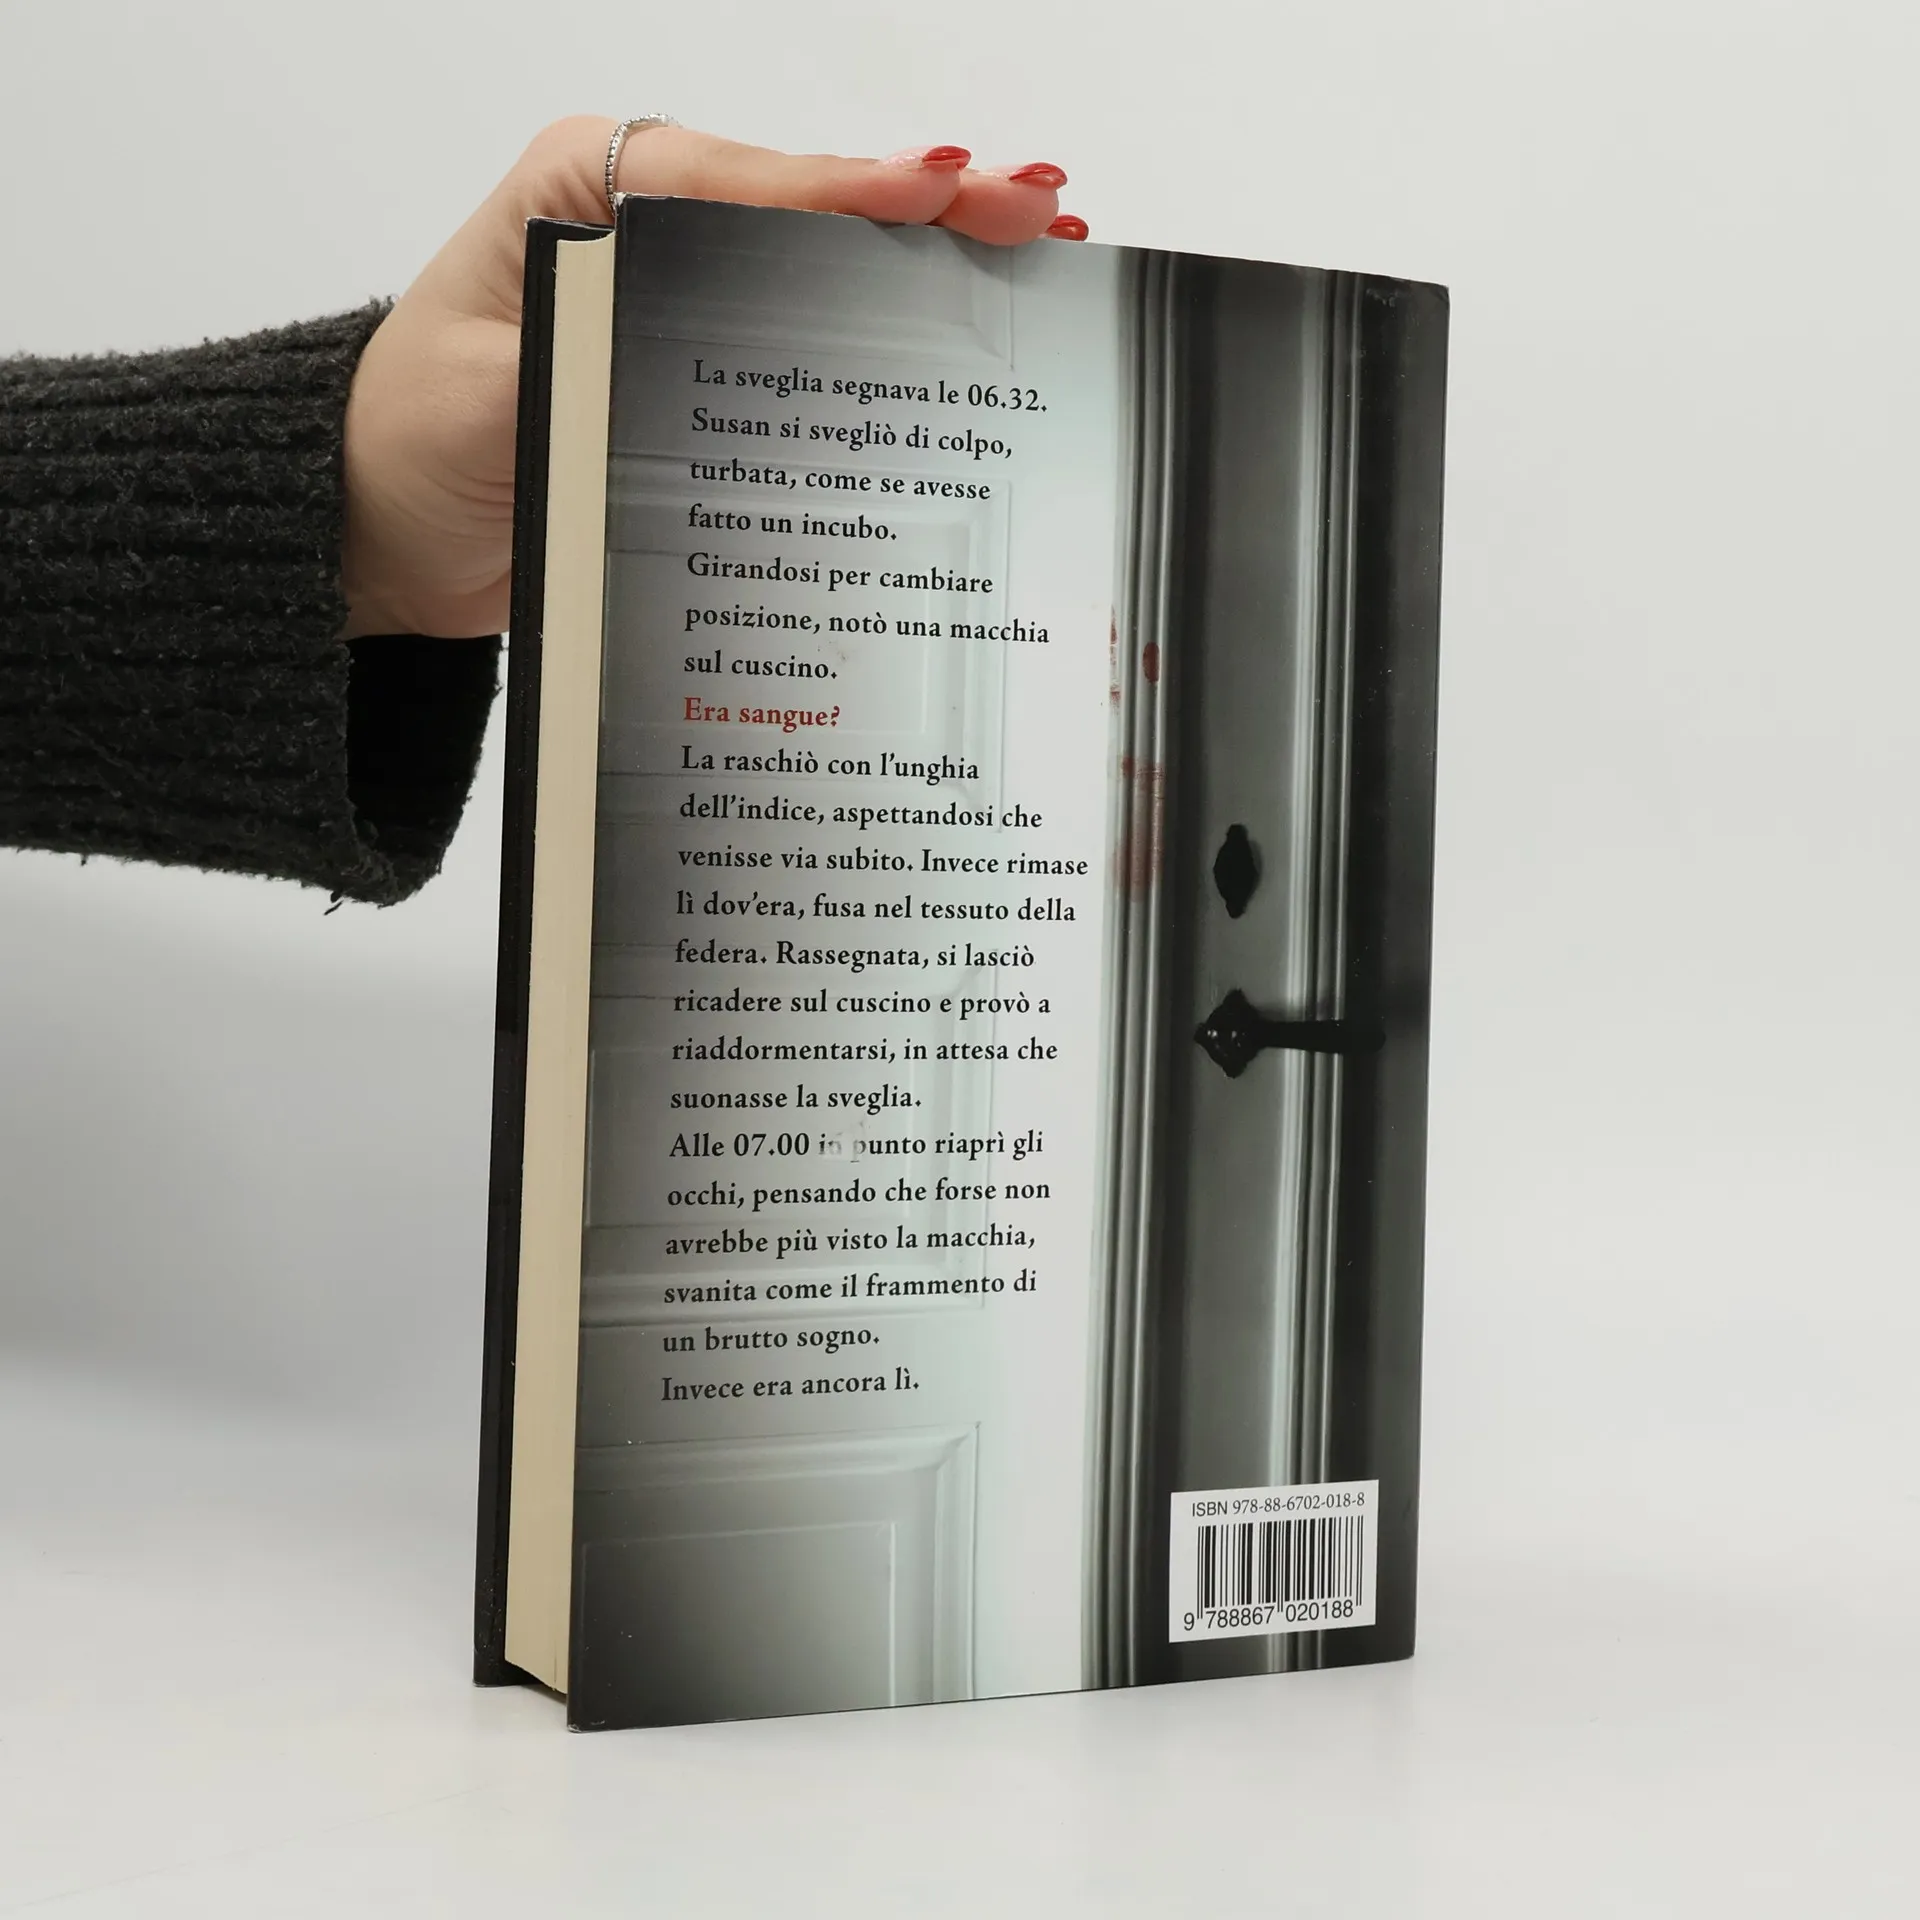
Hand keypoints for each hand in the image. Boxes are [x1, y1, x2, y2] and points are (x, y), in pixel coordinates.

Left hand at [341, 120, 1085, 639]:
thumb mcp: (493, 398)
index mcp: (585, 192)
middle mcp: (643, 228)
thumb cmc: (410, 442)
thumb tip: (708, 356)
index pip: (740, 183)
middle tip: (1039, 207)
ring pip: (823, 264)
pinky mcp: (697, 365)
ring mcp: (678, 293)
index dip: (847, 192)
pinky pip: (806, 333)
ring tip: (1036, 245)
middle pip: (807, 208)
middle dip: (930, 205)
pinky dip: (886, 323)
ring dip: (929, 258)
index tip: (942, 184)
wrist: (378, 525)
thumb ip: (594, 362)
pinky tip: (959, 324)